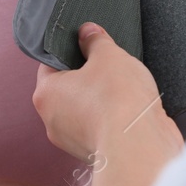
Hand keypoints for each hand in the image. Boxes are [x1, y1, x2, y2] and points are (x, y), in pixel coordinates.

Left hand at [32, 23, 179, 160]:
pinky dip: (115, 119)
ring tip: (126, 90)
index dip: (71, 51)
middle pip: (69, 88)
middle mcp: (53, 121)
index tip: (88, 44)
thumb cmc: (117, 101)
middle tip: (110, 66)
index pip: (50, 64)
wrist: (140, 146)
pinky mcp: (98, 153)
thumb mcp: (108, 55)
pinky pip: (103, 128)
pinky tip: (132, 110)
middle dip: (90, 76)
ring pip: (87, 110)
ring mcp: (74, 141)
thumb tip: (88, 33)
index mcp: (46, 94)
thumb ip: (96, 41)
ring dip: (104, 100)